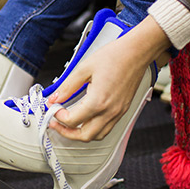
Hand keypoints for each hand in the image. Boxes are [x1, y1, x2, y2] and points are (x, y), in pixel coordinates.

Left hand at [47, 16, 171, 141]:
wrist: (136, 52)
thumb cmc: (115, 56)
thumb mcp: (84, 68)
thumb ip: (67, 86)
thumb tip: (55, 98)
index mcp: (98, 101)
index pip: (72, 121)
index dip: (58, 116)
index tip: (54, 108)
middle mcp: (109, 111)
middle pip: (84, 136)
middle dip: (66, 132)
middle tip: (56, 123)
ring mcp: (118, 113)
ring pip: (97, 136)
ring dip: (81, 134)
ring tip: (69, 124)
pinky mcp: (122, 110)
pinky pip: (107, 128)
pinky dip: (94, 129)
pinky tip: (86, 118)